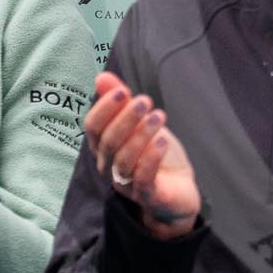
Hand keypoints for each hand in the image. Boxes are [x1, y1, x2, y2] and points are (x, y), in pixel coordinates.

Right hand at [83, 71, 200, 239]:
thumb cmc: (155, 153)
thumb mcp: (140, 123)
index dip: (104, 109)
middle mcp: (110, 165)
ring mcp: (127, 183)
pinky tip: (163, 140)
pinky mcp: (147, 196)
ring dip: (140, 135)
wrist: (179, 190)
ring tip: (158, 116)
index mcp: (104, 146)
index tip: (122, 91)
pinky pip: (143, 179)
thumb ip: (121, 101)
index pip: (93, 127)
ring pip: (124, 160)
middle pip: (109, 142)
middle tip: (144, 101)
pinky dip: (151, 158)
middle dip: (125, 119)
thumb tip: (101, 76)